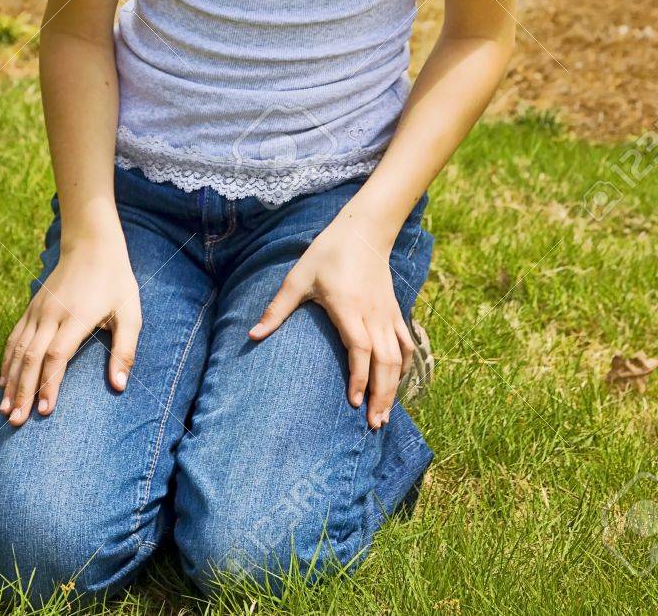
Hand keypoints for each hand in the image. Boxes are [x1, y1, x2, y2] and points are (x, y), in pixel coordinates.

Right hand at [0, 230, 140, 425]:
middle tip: (17, 422)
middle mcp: (51, 315)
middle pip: (31, 358)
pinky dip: (6, 361)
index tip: (45, 412)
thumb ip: (125, 349)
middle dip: (23, 392)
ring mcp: (38, 311)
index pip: (56, 357)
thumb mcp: (130, 313)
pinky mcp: (32, 308)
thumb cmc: (115, 281)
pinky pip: (14, 337)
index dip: (49, 385)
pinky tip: (3, 381)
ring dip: (10, 381)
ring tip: (5, 410)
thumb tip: (119, 386)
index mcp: (76, 317)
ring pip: (18, 349)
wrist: (91, 244)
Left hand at [248, 207, 413, 429]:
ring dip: (394, 387)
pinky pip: (405, 343)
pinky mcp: (395, 310)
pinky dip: (404, 366)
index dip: (359, 378)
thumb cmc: (326, 254)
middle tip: (374, 425)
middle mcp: (372, 314)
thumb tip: (252, 335)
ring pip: (399, 357)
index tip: (354, 402)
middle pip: (385, 362)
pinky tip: (398, 384)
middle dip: (382, 395)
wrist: (363, 231)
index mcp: (348, 307)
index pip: (360, 349)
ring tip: (385, 414)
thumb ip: (277, 309)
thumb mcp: (298, 278)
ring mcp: (387, 313)